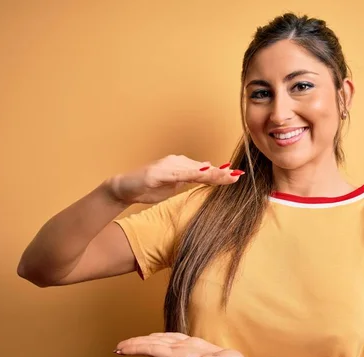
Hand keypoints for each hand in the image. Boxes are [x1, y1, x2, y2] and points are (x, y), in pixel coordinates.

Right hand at [105, 155, 243, 204]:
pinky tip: (204, 174)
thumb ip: (189, 179)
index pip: (205, 171)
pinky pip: (179, 174)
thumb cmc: (148, 188)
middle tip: (238, 176)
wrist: (124, 189)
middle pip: (204, 169)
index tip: (236, 177)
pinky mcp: (159, 172)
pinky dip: (193, 174)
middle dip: (222, 173)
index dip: (221, 174)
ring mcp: (168, 165)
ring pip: (195, 170)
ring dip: (212, 173)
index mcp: (181, 166)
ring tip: (227, 176)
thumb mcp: (173, 186)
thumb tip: (205, 172)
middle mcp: (177, 162)